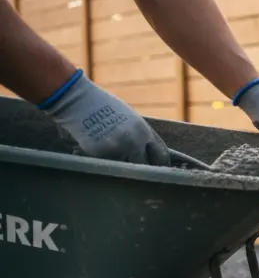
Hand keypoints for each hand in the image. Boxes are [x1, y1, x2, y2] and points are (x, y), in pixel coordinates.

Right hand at [37, 69, 169, 165]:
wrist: (78, 100)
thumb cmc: (104, 107)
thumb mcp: (130, 119)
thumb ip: (142, 136)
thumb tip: (151, 154)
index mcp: (144, 130)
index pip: (161, 154)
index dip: (162, 164)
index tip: (161, 170)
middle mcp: (134, 141)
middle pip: (147, 166)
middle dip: (146, 171)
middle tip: (144, 176)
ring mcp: (117, 149)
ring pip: (128, 168)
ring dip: (125, 169)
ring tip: (118, 162)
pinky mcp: (100, 155)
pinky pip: (108, 165)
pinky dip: (107, 164)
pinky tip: (102, 155)